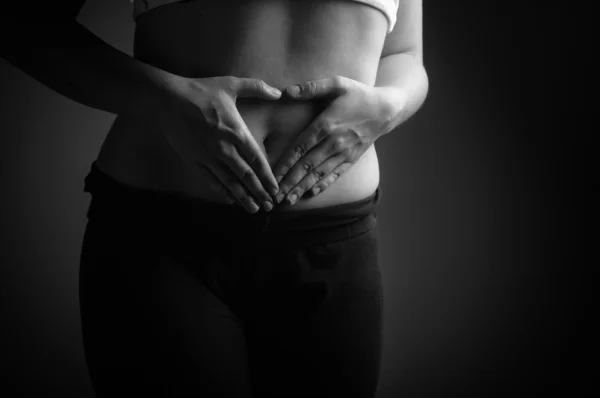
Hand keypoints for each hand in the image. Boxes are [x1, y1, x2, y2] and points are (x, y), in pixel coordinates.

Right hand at [157, 75, 281, 212]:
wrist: (166, 100)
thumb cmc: (199, 91)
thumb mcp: (230, 84)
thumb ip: (257, 88)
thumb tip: (279, 93)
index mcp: (236, 132)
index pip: (257, 160)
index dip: (267, 177)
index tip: (275, 190)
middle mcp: (224, 148)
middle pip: (246, 176)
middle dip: (259, 193)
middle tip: (269, 206)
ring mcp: (207, 156)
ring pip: (229, 182)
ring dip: (242, 197)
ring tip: (253, 209)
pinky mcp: (193, 160)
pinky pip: (209, 180)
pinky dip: (221, 190)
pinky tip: (229, 198)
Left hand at [272, 76, 395, 204]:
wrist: (386, 109)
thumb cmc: (358, 94)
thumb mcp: (337, 83)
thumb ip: (311, 87)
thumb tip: (286, 91)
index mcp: (326, 125)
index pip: (300, 148)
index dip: (285, 164)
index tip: (272, 176)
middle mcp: (334, 142)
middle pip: (307, 166)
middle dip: (290, 183)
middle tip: (275, 197)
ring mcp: (344, 153)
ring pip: (319, 174)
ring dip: (302, 188)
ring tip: (288, 200)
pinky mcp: (352, 159)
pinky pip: (335, 175)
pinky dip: (323, 185)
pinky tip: (311, 194)